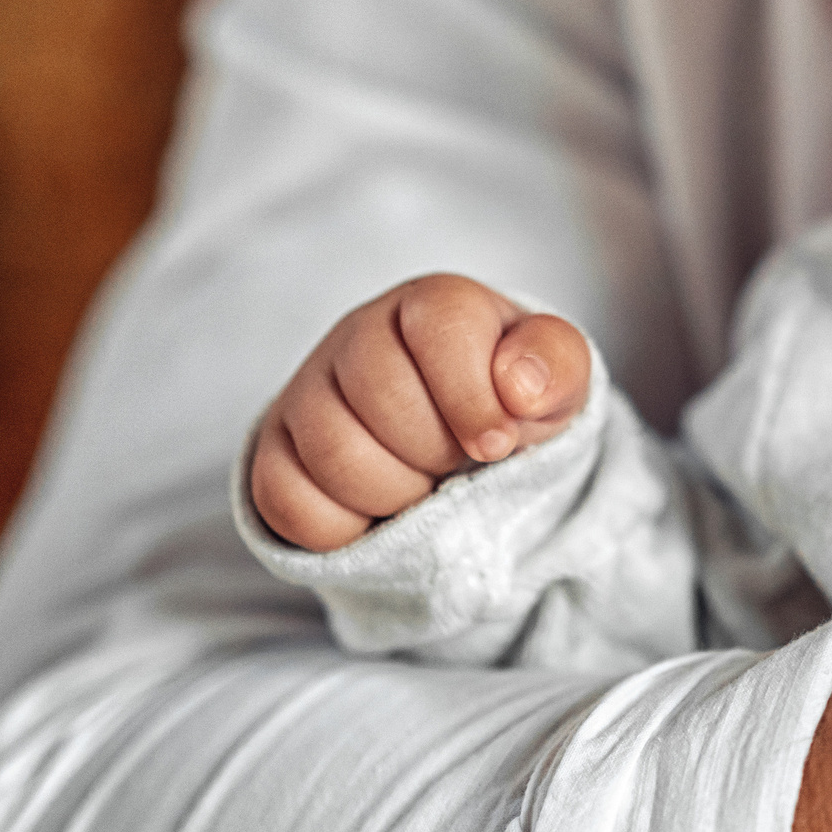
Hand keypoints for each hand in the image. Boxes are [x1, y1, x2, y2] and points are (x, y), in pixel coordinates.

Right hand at [248, 273, 590, 552]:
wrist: (466, 442)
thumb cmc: (513, 400)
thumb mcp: (558, 380)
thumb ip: (556, 368)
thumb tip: (519, 387)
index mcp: (432, 304)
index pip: (440, 329)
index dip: (473, 399)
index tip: (500, 444)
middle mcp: (359, 334)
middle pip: (380, 397)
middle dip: (436, 450)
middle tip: (458, 461)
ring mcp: (307, 390)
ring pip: (332, 453)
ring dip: (394, 493)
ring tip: (423, 483)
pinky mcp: (273, 450)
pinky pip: (287, 502)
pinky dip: (344, 527)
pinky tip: (378, 509)